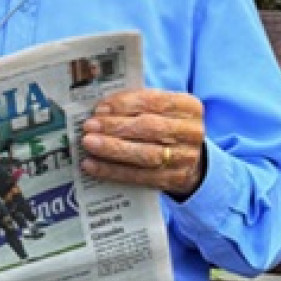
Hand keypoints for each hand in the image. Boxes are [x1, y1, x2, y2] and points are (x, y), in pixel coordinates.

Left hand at [81, 88, 205, 198]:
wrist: (189, 161)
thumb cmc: (165, 128)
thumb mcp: (160, 110)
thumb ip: (137, 105)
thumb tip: (100, 110)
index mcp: (189, 106)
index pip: (155, 101)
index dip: (125, 104)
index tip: (100, 108)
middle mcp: (191, 132)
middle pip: (150, 128)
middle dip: (116, 126)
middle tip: (89, 127)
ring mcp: (185, 158)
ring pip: (146, 154)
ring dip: (113, 149)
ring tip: (89, 144)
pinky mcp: (174, 179)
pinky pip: (140, 177)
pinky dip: (113, 171)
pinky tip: (93, 166)